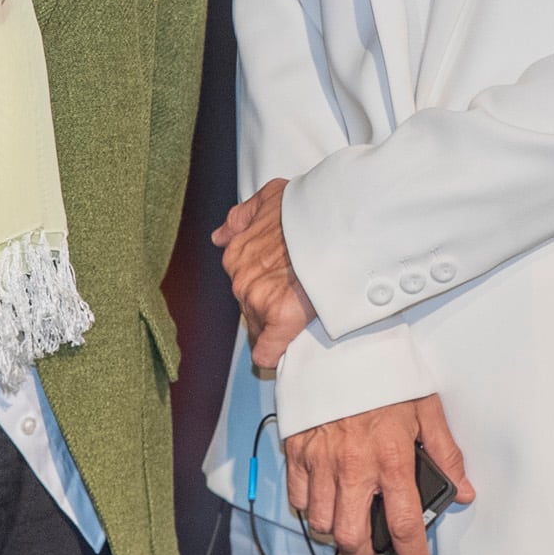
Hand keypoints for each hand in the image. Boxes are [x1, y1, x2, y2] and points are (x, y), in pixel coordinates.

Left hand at [213, 178, 314, 375]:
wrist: (334, 220)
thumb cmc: (307, 207)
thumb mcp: (267, 199)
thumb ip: (240, 218)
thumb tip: (219, 237)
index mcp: (236, 254)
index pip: (243, 285)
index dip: (263, 287)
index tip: (280, 287)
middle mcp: (241, 279)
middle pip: (250, 308)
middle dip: (270, 306)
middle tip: (297, 298)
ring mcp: (257, 300)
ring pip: (259, 328)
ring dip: (276, 326)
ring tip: (301, 317)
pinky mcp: (278, 319)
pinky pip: (267, 351)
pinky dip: (273, 355)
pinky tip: (281, 356)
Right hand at [281, 394, 475, 554]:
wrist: (340, 343)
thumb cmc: (385, 375)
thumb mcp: (426, 409)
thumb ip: (446, 454)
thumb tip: (465, 492)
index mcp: (391, 459)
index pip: (404, 525)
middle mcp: (353, 467)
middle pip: (351, 537)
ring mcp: (321, 461)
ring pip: (321, 523)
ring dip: (337, 533)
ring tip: (350, 525)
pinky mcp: (297, 451)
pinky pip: (298, 499)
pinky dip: (311, 508)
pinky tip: (326, 500)